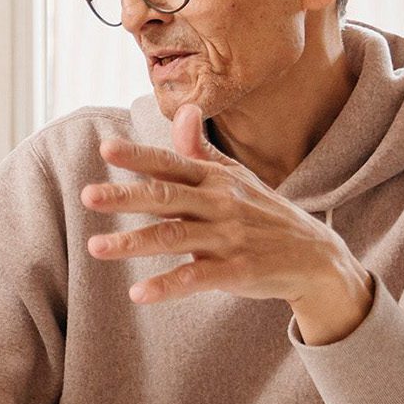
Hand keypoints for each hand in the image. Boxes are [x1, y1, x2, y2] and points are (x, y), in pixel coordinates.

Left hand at [81, 103, 378, 344]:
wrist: (315, 256)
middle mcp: (220, 204)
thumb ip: (201, 151)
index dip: (139, 156)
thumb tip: (184, 109)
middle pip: (166, 197)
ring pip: (174, 237)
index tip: (105, 149)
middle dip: (126, 196)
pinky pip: (197, 278)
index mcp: (216, 179)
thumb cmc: (264, 213)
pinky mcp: (237, 271)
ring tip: (96, 248)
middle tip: (88, 196)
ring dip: (134, 242)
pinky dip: (167, 286)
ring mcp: (229, 238)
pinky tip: (138, 294)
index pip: (171, 163)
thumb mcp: (237, 177)